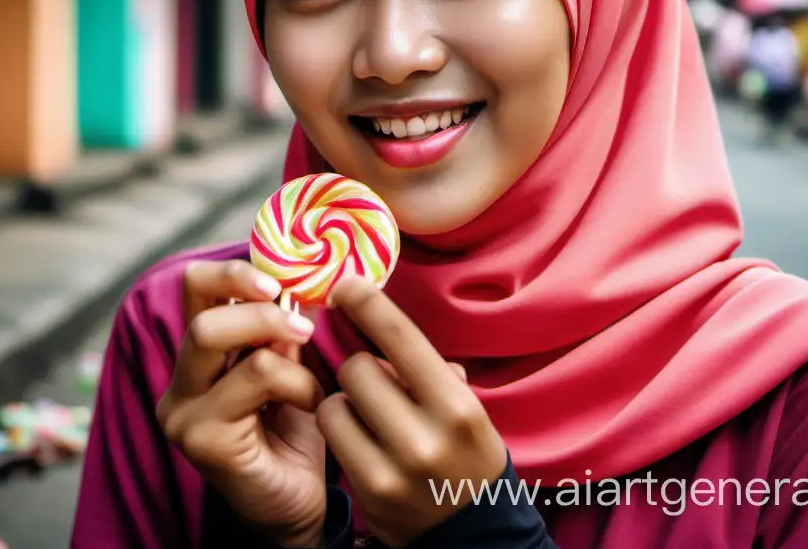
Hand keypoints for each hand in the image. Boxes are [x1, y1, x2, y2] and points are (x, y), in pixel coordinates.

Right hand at [155, 260, 327, 546]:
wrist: (298, 506)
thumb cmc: (294, 436)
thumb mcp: (290, 370)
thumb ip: (282, 332)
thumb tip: (301, 282)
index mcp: (197, 360)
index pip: (194, 290)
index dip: (233, 273)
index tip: (278, 280)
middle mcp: (179, 384)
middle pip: (200, 313)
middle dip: (258, 306)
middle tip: (302, 323)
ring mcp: (182, 413)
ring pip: (217, 337)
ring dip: (280, 346)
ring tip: (310, 373)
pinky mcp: (200, 438)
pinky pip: (255, 377)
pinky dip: (297, 382)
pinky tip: (312, 405)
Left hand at [316, 276, 507, 546]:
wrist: (475, 532)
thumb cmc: (466, 454)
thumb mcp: (463, 407)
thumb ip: (425, 368)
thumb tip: (374, 315)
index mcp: (456, 404)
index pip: (400, 336)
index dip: (367, 303)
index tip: (346, 284)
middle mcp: (426, 435)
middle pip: (357, 368)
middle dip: (358, 365)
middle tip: (370, 375)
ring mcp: (393, 466)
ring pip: (336, 401)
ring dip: (343, 399)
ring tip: (366, 412)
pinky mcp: (368, 490)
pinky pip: (332, 434)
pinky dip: (338, 427)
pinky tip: (357, 436)